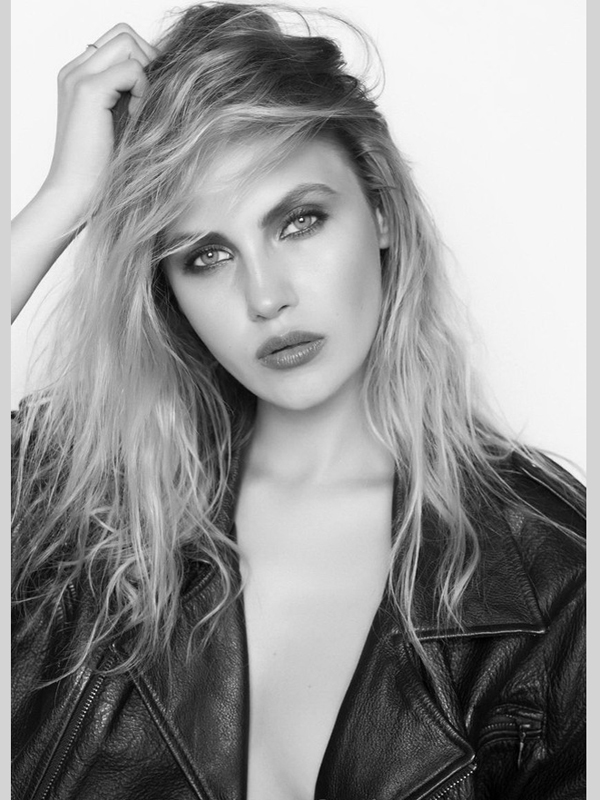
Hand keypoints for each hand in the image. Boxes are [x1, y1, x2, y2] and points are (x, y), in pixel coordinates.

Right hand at [43, 23, 156, 206]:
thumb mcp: (123, 123)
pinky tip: (138, 119)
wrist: (77, 195)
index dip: (144, 62)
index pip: (120, 41)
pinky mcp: (88, 90)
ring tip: (142, 112)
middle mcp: (75, 70)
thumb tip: (167, 75)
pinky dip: (145, 92)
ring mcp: (78, 76)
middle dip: (149, 62)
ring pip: (129, 43)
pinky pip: (133, 68)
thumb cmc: (102, 169)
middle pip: (125, 34)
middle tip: (152, 101)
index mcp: (79, 76)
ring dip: (147, 75)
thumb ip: (134, 94)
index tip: (151, 98)